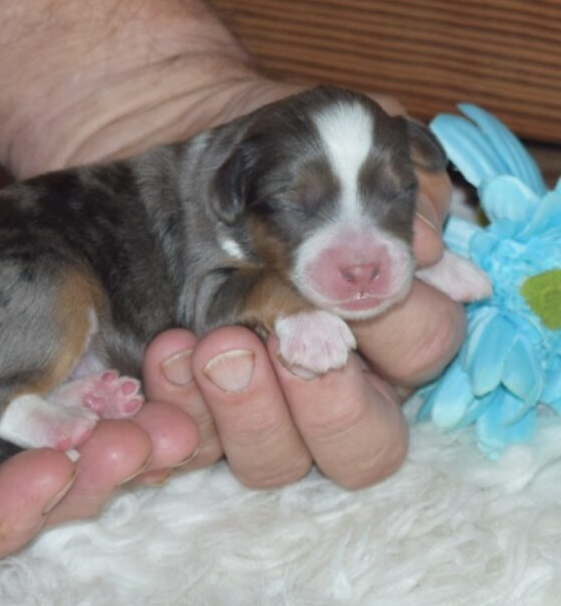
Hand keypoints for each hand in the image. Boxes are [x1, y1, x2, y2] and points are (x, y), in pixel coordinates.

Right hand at [0, 104, 197, 602]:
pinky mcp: (16, 332)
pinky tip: (154, 373)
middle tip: (138, 445)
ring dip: (116, 434)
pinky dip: (113, 377)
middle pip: (23, 490)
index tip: (51, 474)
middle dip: (84, 477)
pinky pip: (72, 366)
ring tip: (171, 420)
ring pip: (60, 432)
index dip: (4, 519)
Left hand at [140, 89, 462, 488]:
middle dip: (333, 401)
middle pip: (366, 447)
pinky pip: (193, 450)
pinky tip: (169, 350)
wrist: (185, 167)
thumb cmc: (272, 158)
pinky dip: (181, 406)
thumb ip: (391, 184)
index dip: (400, 324)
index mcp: (385, 325)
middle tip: (294, 343)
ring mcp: (261, 409)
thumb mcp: (334, 142)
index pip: (424, 352)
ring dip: (251, 412)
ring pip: (277, 463)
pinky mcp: (195, 416)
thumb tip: (434, 251)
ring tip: (218, 347)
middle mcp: (334, 383)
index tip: (352, 284)